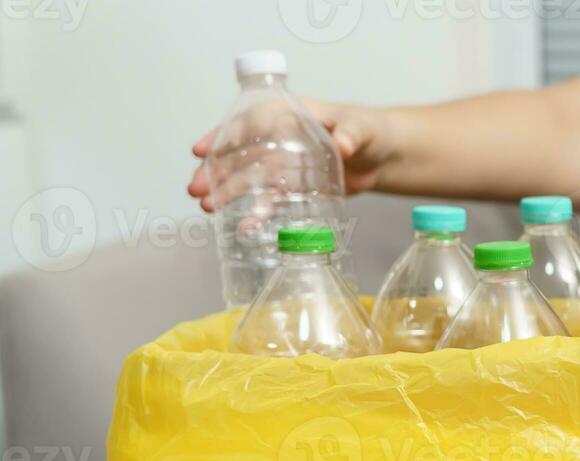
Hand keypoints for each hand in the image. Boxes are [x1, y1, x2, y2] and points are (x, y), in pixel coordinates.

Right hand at [188, 99, 395, 212]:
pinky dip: (257, 212)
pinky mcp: (294, 186)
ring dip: (227, 192)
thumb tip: (345, 144)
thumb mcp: (362, 129)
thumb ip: (351, 135)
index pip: (247, 122)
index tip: (200, 150)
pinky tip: (245, 226)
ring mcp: (284, 163)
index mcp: (288, 114)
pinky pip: (270, 199)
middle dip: (215, 171)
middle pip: (240, 153)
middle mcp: (279, 138)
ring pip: (249, 177)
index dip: (222, 136)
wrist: (383, 156)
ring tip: (208, 208)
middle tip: (196, 190)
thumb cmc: (370, 132)